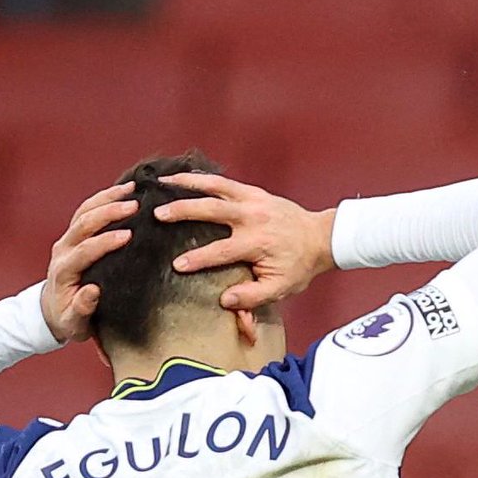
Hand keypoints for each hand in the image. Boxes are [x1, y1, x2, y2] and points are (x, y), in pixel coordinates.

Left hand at [40, 183, 135, 342]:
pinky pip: (86, 211)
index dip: (105, 241)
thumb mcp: (75, 323)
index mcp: (64, 270)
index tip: (127, 235)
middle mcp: (63, 249)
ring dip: (107, 198)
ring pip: (84, 211)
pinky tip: (120, 192)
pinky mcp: (72, 235)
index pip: (85, 250)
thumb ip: (82, 308)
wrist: (51, 311)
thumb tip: (92, 291)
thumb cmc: (68, 319)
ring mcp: (66, 239)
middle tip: (134, 205)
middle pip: (84, 223)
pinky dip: (102, 199)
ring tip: (131, 189)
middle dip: (109, 212)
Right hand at [154, 173, 336, 312]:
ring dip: (186, 185)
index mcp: (257, 243)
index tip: (177, 265)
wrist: (319, 238)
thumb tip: (225, 300)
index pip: (221, 251)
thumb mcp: (281, 288)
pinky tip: (182, 177)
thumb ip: (253, 296)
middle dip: (182, 211)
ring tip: (160, 185)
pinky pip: (223, 181)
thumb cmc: (298, 266)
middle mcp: (252, 218)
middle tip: (157, 215)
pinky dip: (201, 178)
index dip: (198, 259)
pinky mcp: (253, 191)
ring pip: (214, 187)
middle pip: (211, 210)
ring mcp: (252, 200)